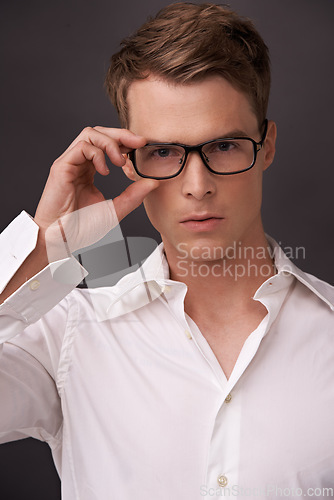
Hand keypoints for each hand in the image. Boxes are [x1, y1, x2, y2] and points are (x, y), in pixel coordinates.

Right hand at [34, 126, 158, 261]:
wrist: (63, 239)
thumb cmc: (82, 227)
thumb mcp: (115, 210)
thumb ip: (133, 196)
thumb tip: (153, 182)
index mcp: (90, 170)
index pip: (107, 144)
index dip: (125, 141)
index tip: (142, 145)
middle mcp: (79, 163)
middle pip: (99, 132)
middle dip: (121, 134)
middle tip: (139, 142)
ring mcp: (70, 163)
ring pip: (90, 134)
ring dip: (110, 143)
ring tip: (121, 162)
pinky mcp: (62, 167)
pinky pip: (82, 147)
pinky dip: (97, 154)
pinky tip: (105, 171)